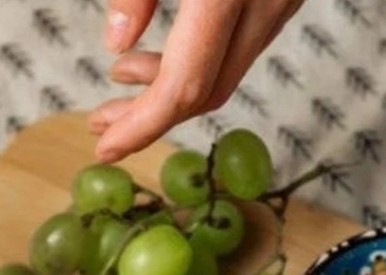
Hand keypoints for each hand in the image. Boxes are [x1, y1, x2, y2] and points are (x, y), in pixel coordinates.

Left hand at [90, 0, 303, 161]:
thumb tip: (117, 43)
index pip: (184, 84)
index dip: (142, 125)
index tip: (105, 148)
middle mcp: (265, 2)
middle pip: (207, 92)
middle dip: (149, 117)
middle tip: (101, 122)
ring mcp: (283, 0)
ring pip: (226, 73)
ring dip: (172, 89)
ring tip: (120, 81)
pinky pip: (240, 46)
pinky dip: (200, 62)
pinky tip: (162, 55)